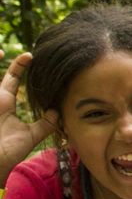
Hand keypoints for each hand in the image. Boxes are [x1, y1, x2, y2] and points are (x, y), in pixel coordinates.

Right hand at [0, 52, 57, 182]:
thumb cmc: (8, 152)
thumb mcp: (31, 135)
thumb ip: (45, 123)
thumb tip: (58, 111)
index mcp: (4, 104)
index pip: (12, 79)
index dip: (20, 67)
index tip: (31, 55)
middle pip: (1, 75)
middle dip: (2, 59)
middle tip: (14, 46)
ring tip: (0, 49)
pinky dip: (2, 75)